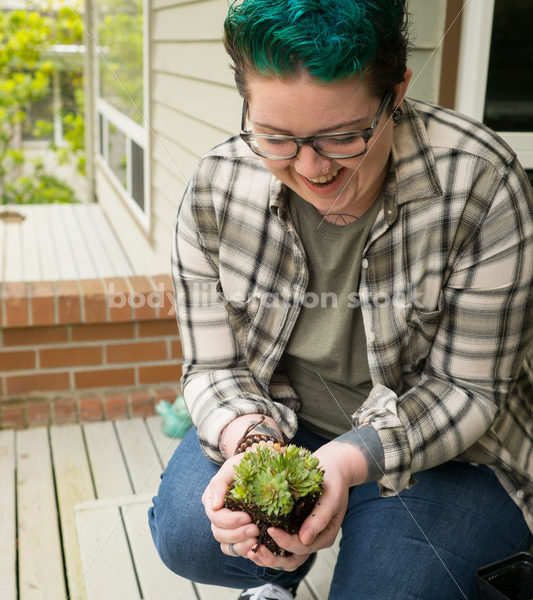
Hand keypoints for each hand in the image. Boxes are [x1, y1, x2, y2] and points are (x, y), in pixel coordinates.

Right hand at [201, 453, 259, 557]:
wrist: (258, 464)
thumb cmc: (244, 464)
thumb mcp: (233, 467)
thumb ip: (220, 483)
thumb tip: (215, 506)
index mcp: (212, 500)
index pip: (215, 517)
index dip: (230, 520)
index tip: (248, 516)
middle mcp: (216, 515)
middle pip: (219, 533)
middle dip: (237, 533)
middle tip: (256, 529)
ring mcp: (227, 526)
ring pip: (225, 544)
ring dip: (240, 544)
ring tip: (256, 539)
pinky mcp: (238, 534)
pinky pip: (235, 549)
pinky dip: (243, 550)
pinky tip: (256, 547)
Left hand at [244, 440, 366, 570]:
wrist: (334, 470)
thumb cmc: (333, 481)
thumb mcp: (330, 498)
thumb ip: (319, 518)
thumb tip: (305, 539)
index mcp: (324, 536)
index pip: (302, 547)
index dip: (285, 541)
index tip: (270, 529)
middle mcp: (313, 540)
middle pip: (292, 559)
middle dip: (273, 558)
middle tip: (255, 548)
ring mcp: (303, 536)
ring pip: (285, 557)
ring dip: (268, 557)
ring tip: (250, 550)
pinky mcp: (294, 529)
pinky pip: (280, 546)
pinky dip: (268, 547)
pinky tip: (253, 539)